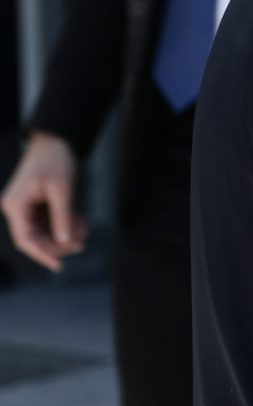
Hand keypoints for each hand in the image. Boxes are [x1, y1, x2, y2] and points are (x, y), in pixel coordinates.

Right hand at [2, 132, 86, 271]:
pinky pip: (48, 222)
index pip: (26, 239)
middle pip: (35, 238)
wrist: (55, 140)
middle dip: (59, 242)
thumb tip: (65, 241)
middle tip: (82, 242)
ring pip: (44, 231)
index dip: (42, 254)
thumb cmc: (55, 160)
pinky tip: (79, 221)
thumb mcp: (62, 190)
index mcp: (16, 206)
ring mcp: (25, 207)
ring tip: (84, 228)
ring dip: (64, 233)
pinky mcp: (36, 205)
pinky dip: (64, 224)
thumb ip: (62, 217)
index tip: (59, 265)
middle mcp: (16, 209)